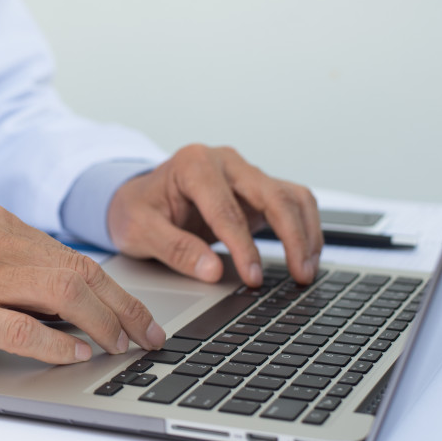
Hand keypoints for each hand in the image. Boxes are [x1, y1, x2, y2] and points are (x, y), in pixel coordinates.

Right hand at [0, 200, 166, 373]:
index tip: (137, 315)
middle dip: (119, 307)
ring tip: (118, 346)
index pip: (69, 255)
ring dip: (98, 323)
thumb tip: (80, 300)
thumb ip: (18, 268)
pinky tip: (75, 355)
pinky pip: (18, 326)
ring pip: (56, 292)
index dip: (113, 289)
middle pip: (73, 271)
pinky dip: (54, 343)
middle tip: (144, 336)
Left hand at [107, 145, 322, 286]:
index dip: (243, 246)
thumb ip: (174, 248)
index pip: (226, 208)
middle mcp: (225, 162)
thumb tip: (212, 271)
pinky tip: (305, 257)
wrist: (136, 198)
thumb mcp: (139, 230)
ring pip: (291, 196)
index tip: (253, 278)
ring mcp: (244, 173)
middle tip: (298, 276)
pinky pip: (292, 203)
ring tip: (306, 271)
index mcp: (193, 164)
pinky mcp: (256, 190)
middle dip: (291, 237)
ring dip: (305, 233)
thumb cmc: (135, 210)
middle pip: (271, 194)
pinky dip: (305, 228)